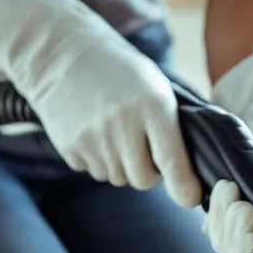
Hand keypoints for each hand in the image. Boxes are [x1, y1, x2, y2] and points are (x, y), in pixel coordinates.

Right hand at [24, 41, 200, 207]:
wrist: (63, 54)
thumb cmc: (121, 72)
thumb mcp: (155, 88)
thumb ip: (173, 129)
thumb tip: (189, 180)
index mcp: (152, 106)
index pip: (172, 160)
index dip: (184, 185)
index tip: (189, 198)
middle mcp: (122, 124)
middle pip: (143, 180)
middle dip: (147, 172)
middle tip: (142, 147)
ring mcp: (93, 137)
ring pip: (117, 178)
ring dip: (121, 164)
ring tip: (113, 131)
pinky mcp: (70, 147)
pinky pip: (93, 171)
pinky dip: (97, 159)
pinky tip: (93, 131)